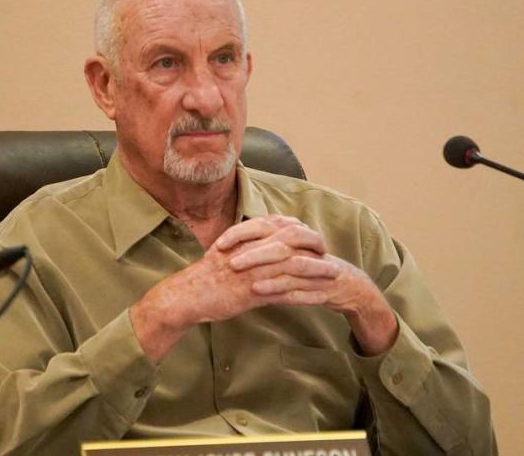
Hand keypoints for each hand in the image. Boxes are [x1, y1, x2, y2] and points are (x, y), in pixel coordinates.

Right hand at [130, 215, 322, 360]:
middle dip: (314, 244)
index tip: (311, 237)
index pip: (280, 226)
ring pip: (294, 266)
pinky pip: (287, 293)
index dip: (300, 230)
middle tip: (328, 251)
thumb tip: (256, 242)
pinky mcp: (254, 293)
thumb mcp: (225, 252)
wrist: (187, 295)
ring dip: (317, 270)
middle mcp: (253, 250)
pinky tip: (320, 298)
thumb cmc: (203, 276)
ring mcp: (255, 271)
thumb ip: (243, 245)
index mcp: (245, 238)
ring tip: (335, 275)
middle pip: (293, 240)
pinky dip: (306, 295)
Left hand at [220, 217, 399, 355]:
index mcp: (295, 237)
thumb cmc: (313, 271)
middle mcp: (305, 248)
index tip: (218, 244)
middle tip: (228, 261)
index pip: (266, 227)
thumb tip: (234, 246)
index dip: (242, 233)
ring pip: (289, 265)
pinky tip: (261, 294)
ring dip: (264, 270)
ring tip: (241, 276)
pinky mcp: (322, 286)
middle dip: (251, 252)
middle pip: (277, 244)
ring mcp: (315, 267)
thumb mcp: (290, 255)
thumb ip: (267, 248)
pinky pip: (300, 288)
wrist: (349, 287)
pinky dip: (280, 290)